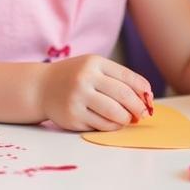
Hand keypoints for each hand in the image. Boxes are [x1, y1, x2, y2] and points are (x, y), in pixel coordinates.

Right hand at [38, 54, 152, 131]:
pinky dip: (112, 126)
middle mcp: (84, 79)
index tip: (148, 100)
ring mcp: (77, 98)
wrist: (41, 88)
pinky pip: (101, 125)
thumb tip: (146, 99)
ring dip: (126, 119)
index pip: (128, 77)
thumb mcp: (92, 68)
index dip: (143, 91)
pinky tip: (110, 122)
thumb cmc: (74, 77)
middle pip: (123, 96)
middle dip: (138, 107)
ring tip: (126, 118)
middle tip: (142, 114)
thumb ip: (117, 78)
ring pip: (114, 114)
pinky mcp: (72, 117)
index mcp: (93, 63)